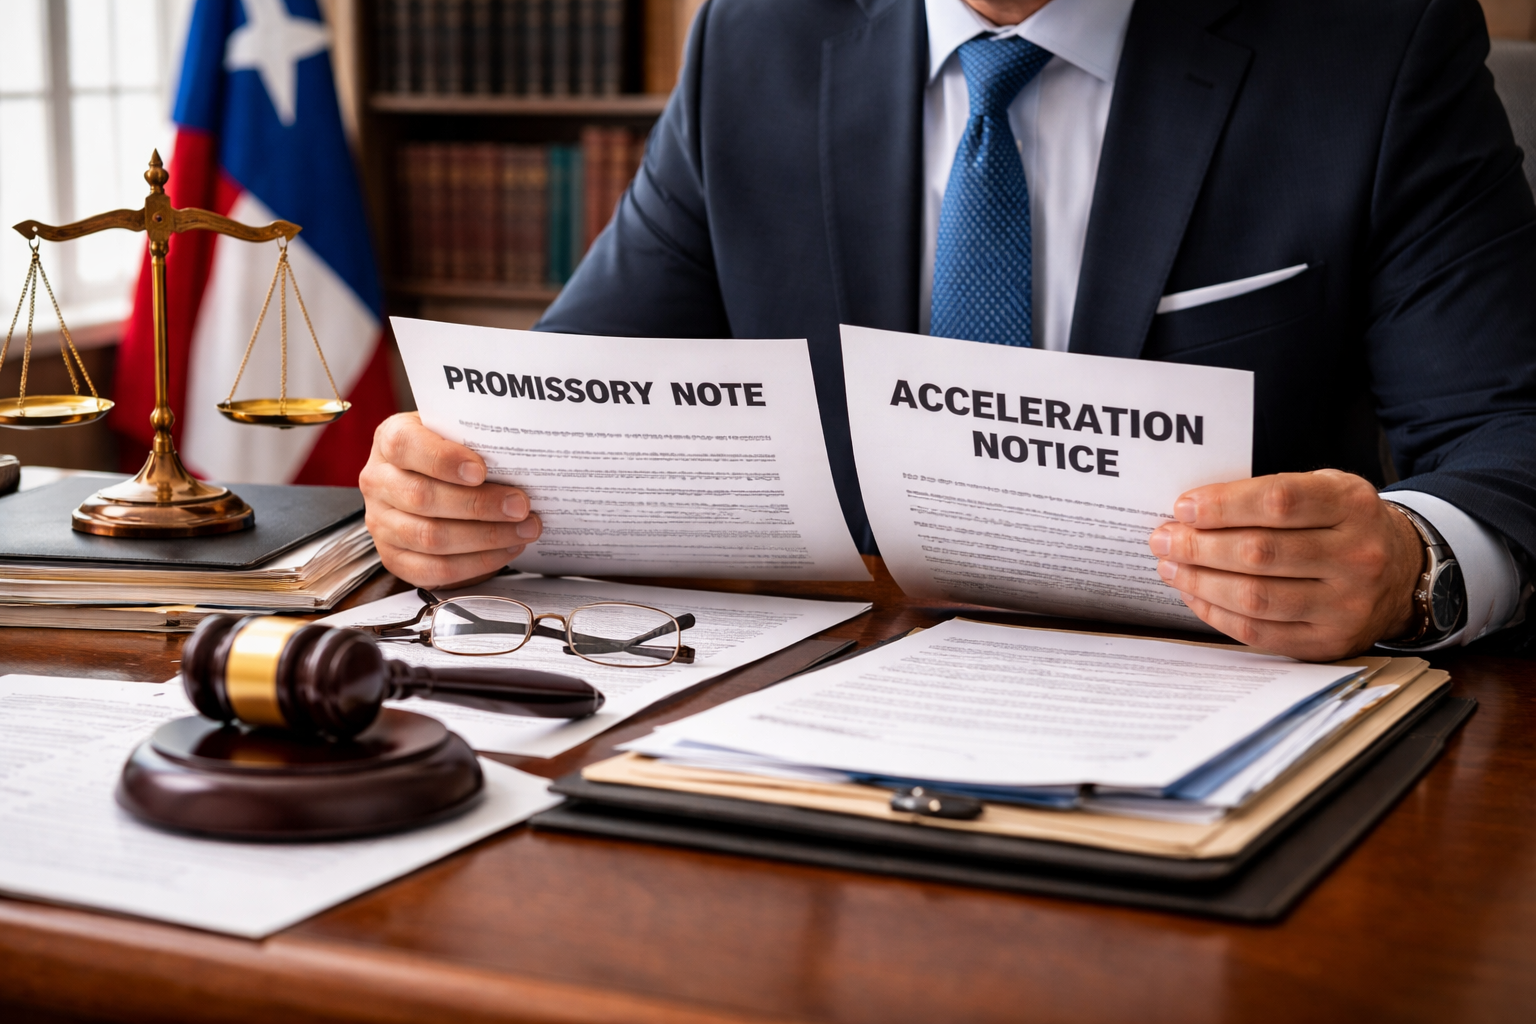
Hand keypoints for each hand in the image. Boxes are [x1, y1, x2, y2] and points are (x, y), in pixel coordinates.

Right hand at [359, 412, 542, 588]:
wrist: (432, 480)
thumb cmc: (452, 453)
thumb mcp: (457, 432)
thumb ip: (475, 438)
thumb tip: (518, 459)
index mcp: (390, 440)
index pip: (405, 446)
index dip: (443, 460)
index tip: (481, 471)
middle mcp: (378, 482)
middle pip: (422, 497)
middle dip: (479, 505)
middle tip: (520, 506)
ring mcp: (382, 523)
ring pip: (430, 538)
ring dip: (486, 537)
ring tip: (523, 529)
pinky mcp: (395, 558)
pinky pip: (435, 569)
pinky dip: (476, 563)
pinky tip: (505, 549)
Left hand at [1147, 469, 1423, 660]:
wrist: (1402, 571)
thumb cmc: (1343, 524)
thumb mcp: (1324, 490)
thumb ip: (1269, 494)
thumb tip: (1192, 512)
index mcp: (1353, 505)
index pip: (1278, 502)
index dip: (1223, 505)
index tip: (1183, 508)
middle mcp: (1357, 556)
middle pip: (1260, 553)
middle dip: (1199, 546)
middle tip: (1163, 539)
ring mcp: (1348, 605)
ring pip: (1255, 596)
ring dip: (1200, 582)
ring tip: (1171, 567)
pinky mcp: (1331, 643)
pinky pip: (1260, 633)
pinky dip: (1217, 613)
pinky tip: (1194, 594)